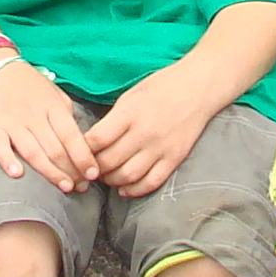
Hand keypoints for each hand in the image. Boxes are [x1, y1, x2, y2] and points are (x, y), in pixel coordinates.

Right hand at [0, 58, 98, 195]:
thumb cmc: (30, 87)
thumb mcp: (55, 95)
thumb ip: (67, 117)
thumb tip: (82, 142)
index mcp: (53, 107)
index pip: (71, 135)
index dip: (84, 156)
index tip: (93, 174)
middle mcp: (34, 116)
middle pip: (56, 149)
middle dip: (71, 171)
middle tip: (82, 187)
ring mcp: (12, 123)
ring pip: (33, 152)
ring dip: (50, 172)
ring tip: (64, 187)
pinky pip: (0, 146)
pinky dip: (8, 160)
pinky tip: (17, 174)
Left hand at [87, 56, 232, 197]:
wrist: (198, 87)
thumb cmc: (162, 86)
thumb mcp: (131, 95)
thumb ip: (113, 119)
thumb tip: (94, 142)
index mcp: (129, 113)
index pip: (97, 140)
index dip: (82, 150)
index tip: (77, 152)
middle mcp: (144, 132)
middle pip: (109, 161)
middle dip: (93, 168)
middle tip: (88, 169)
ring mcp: (161, 147)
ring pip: (127, 176)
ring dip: (111, 181)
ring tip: (105, 177)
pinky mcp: (175, 158)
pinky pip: (151, 182)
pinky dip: (135, 190)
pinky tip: (125, 189)